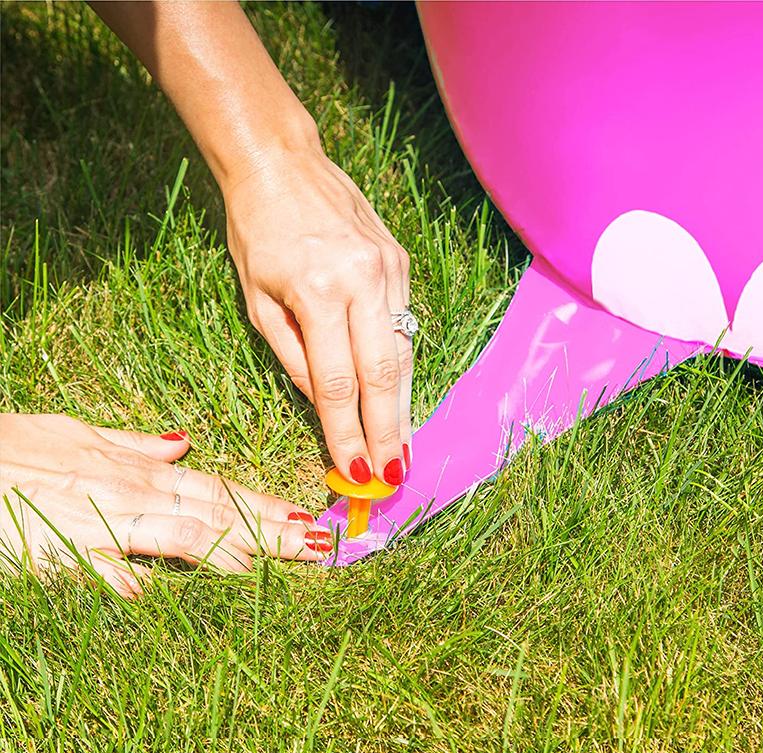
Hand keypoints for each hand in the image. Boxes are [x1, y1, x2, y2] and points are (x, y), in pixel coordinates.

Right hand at [0, 414, 331, 597]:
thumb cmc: (19, 446)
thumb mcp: (84, 433)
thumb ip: (137, 444)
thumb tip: (184, 443)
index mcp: (142, 472)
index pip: (220, 489)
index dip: (266, 506)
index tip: (305, 519)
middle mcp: (134, 494)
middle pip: (217, 512)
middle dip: (270, 531)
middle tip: (315, 547)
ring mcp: (102, 521)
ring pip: (179, 534)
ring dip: (227, 551)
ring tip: (269, 567)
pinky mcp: (62, 548)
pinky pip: (100, 565)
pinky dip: (126, 578)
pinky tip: (152, 595)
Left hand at [224, 145, 412, 486]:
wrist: (282, 164)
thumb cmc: (256, 233)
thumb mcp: (256, 301)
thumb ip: (291, 356)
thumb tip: (321, 403)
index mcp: (317, 292)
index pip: (336, 382)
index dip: (346, 432)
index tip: (354, 472)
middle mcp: (363, 281)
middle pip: (384, 375)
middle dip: (388, 432)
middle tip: (395, 476)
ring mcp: (390, 269)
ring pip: (403, 353)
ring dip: (403, 406)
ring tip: (403, 447)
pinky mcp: (401, 262)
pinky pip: (403, 324)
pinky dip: (400, 365)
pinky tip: (399, 395)